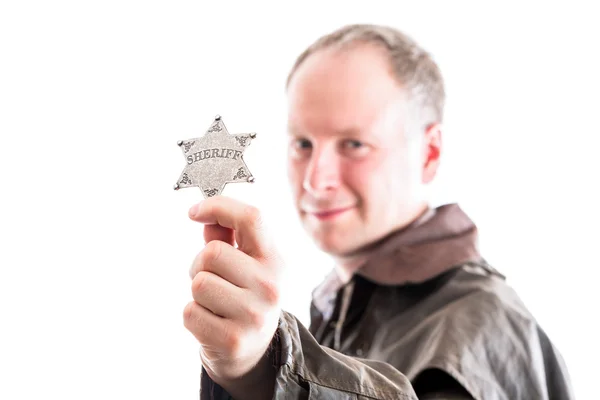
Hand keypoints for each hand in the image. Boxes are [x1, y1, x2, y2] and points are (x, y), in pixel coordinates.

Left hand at [183, 196, 282, 397]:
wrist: (253, 352)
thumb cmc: (244, 297)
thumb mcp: (246, 264)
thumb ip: (228, 237)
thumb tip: (206, 215)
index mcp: (274, 260)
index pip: (251, 218)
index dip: (219, 206)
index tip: (194, 212)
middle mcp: (270, 286)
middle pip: (211, 253)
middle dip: (199, 264)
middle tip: (212, 279)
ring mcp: (254, 315)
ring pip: (199, 283)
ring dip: (197, 292)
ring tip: (214, 302)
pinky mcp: (233, 340)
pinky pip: (190, 312)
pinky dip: (193, 316)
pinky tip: (211, 322)